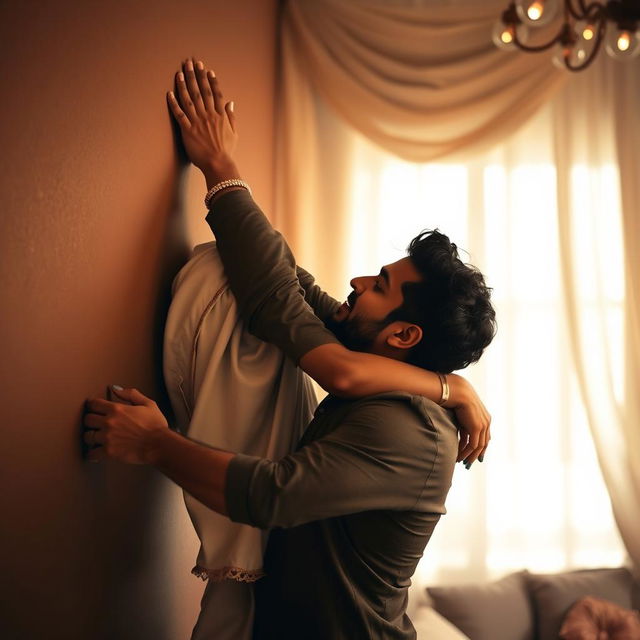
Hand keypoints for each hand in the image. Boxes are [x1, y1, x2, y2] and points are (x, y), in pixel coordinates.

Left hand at [83, 387, 168, 464]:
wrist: (158, 444)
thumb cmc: (155, 425)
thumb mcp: (148, 404)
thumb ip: (131, 394)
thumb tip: (115, 388)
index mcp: (116, 409)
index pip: (93, 404)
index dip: (92, 405)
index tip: (93, 408)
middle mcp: (108, 422)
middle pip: (87, 419)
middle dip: (90, 421)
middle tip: (94, 424)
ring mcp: (107, 438)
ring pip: (87, 436)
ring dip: (91, 436)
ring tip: (95, 438)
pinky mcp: (108, 452)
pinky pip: (91, 453)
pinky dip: (92, 453)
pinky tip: (94, 453)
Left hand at [167, 57, 237, 174]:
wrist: (218, 164)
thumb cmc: (227, 151)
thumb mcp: (234, 133)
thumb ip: (231, 116)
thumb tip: (230, 103)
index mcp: (220, 116)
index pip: (215, 94)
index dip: (211, 81)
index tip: (207, 70)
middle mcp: (208, 115)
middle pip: (201, 91)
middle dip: (196, 75)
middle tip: (192, 63)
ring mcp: (197, 122)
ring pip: (189, 99)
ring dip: (184, 84)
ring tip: (180, 72)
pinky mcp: (187, 130)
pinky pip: (179, 114)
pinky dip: (173, 103)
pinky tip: (169, 93)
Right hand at [446, 374, 490, 467]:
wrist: (457, 391)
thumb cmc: (457, 399)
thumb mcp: (462, 416)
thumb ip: (464, 427)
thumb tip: (461, 437)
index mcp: (485, 418)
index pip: (485, 437)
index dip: (480, 448)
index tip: (475, 456)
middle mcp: (487, 422)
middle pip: (484, 443)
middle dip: (476, 454)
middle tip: (468, 463)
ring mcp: (483, 425)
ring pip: (479, 446)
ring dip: (470, 456)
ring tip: (462, 463)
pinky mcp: (477, 427)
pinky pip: (473, 445)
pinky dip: (466, 452)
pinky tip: (460, 457)